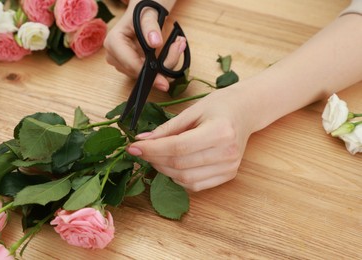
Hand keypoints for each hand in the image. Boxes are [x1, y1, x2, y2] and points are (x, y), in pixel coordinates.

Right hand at [104, 3, 185, 90]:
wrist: (146, 10)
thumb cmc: (144, 9)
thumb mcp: (148, 13)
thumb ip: (151, 27)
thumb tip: (154, 42)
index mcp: (113, 42)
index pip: (131, 65)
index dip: (148, 72)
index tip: (165, 80)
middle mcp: (115, 55)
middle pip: (140, 72)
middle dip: (162, 64)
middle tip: (178, 45)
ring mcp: (124, 63)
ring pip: (148, 75)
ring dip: (166, 62)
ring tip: (177, 44)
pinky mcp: (135, 66)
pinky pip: (152, 72)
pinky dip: (165, 63)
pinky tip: (172, 49)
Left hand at [126, 86, 256, 190]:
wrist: (246, 112)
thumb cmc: (219, 106)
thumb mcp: (192, 111)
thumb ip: (167, 128)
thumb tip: (142, 141)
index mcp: (220, 132)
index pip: (178, 148)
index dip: (152, 150)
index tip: (133, 147)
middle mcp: (227, 153)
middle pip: (179, 165)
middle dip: (154, 159)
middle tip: (141, 150)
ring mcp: (229, 167)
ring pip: (185, 179)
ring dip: (164, 170)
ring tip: (156, 156)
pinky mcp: (229, 175)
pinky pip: (196, 185)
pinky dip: (178, 177)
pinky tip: (172, 165)